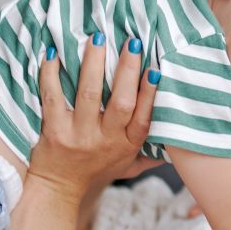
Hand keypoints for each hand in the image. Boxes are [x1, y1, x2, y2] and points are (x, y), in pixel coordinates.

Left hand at [29, 35, 158, 197]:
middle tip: (131, 42)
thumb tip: (178, 145)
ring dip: (93, 64)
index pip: (144, 118)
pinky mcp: (54, 131)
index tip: (155, 69)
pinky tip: (53, 54)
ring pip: (89, 94)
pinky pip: (53, 98)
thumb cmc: (96, 171)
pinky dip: (52, 75)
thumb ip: (150, 154)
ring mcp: (79, 135)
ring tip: (97, 39)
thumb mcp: (128, 167)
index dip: (150, 94)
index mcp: (127, 145)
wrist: (58, 190)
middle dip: (127, 70)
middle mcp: (106, 140)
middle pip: (121, 102)